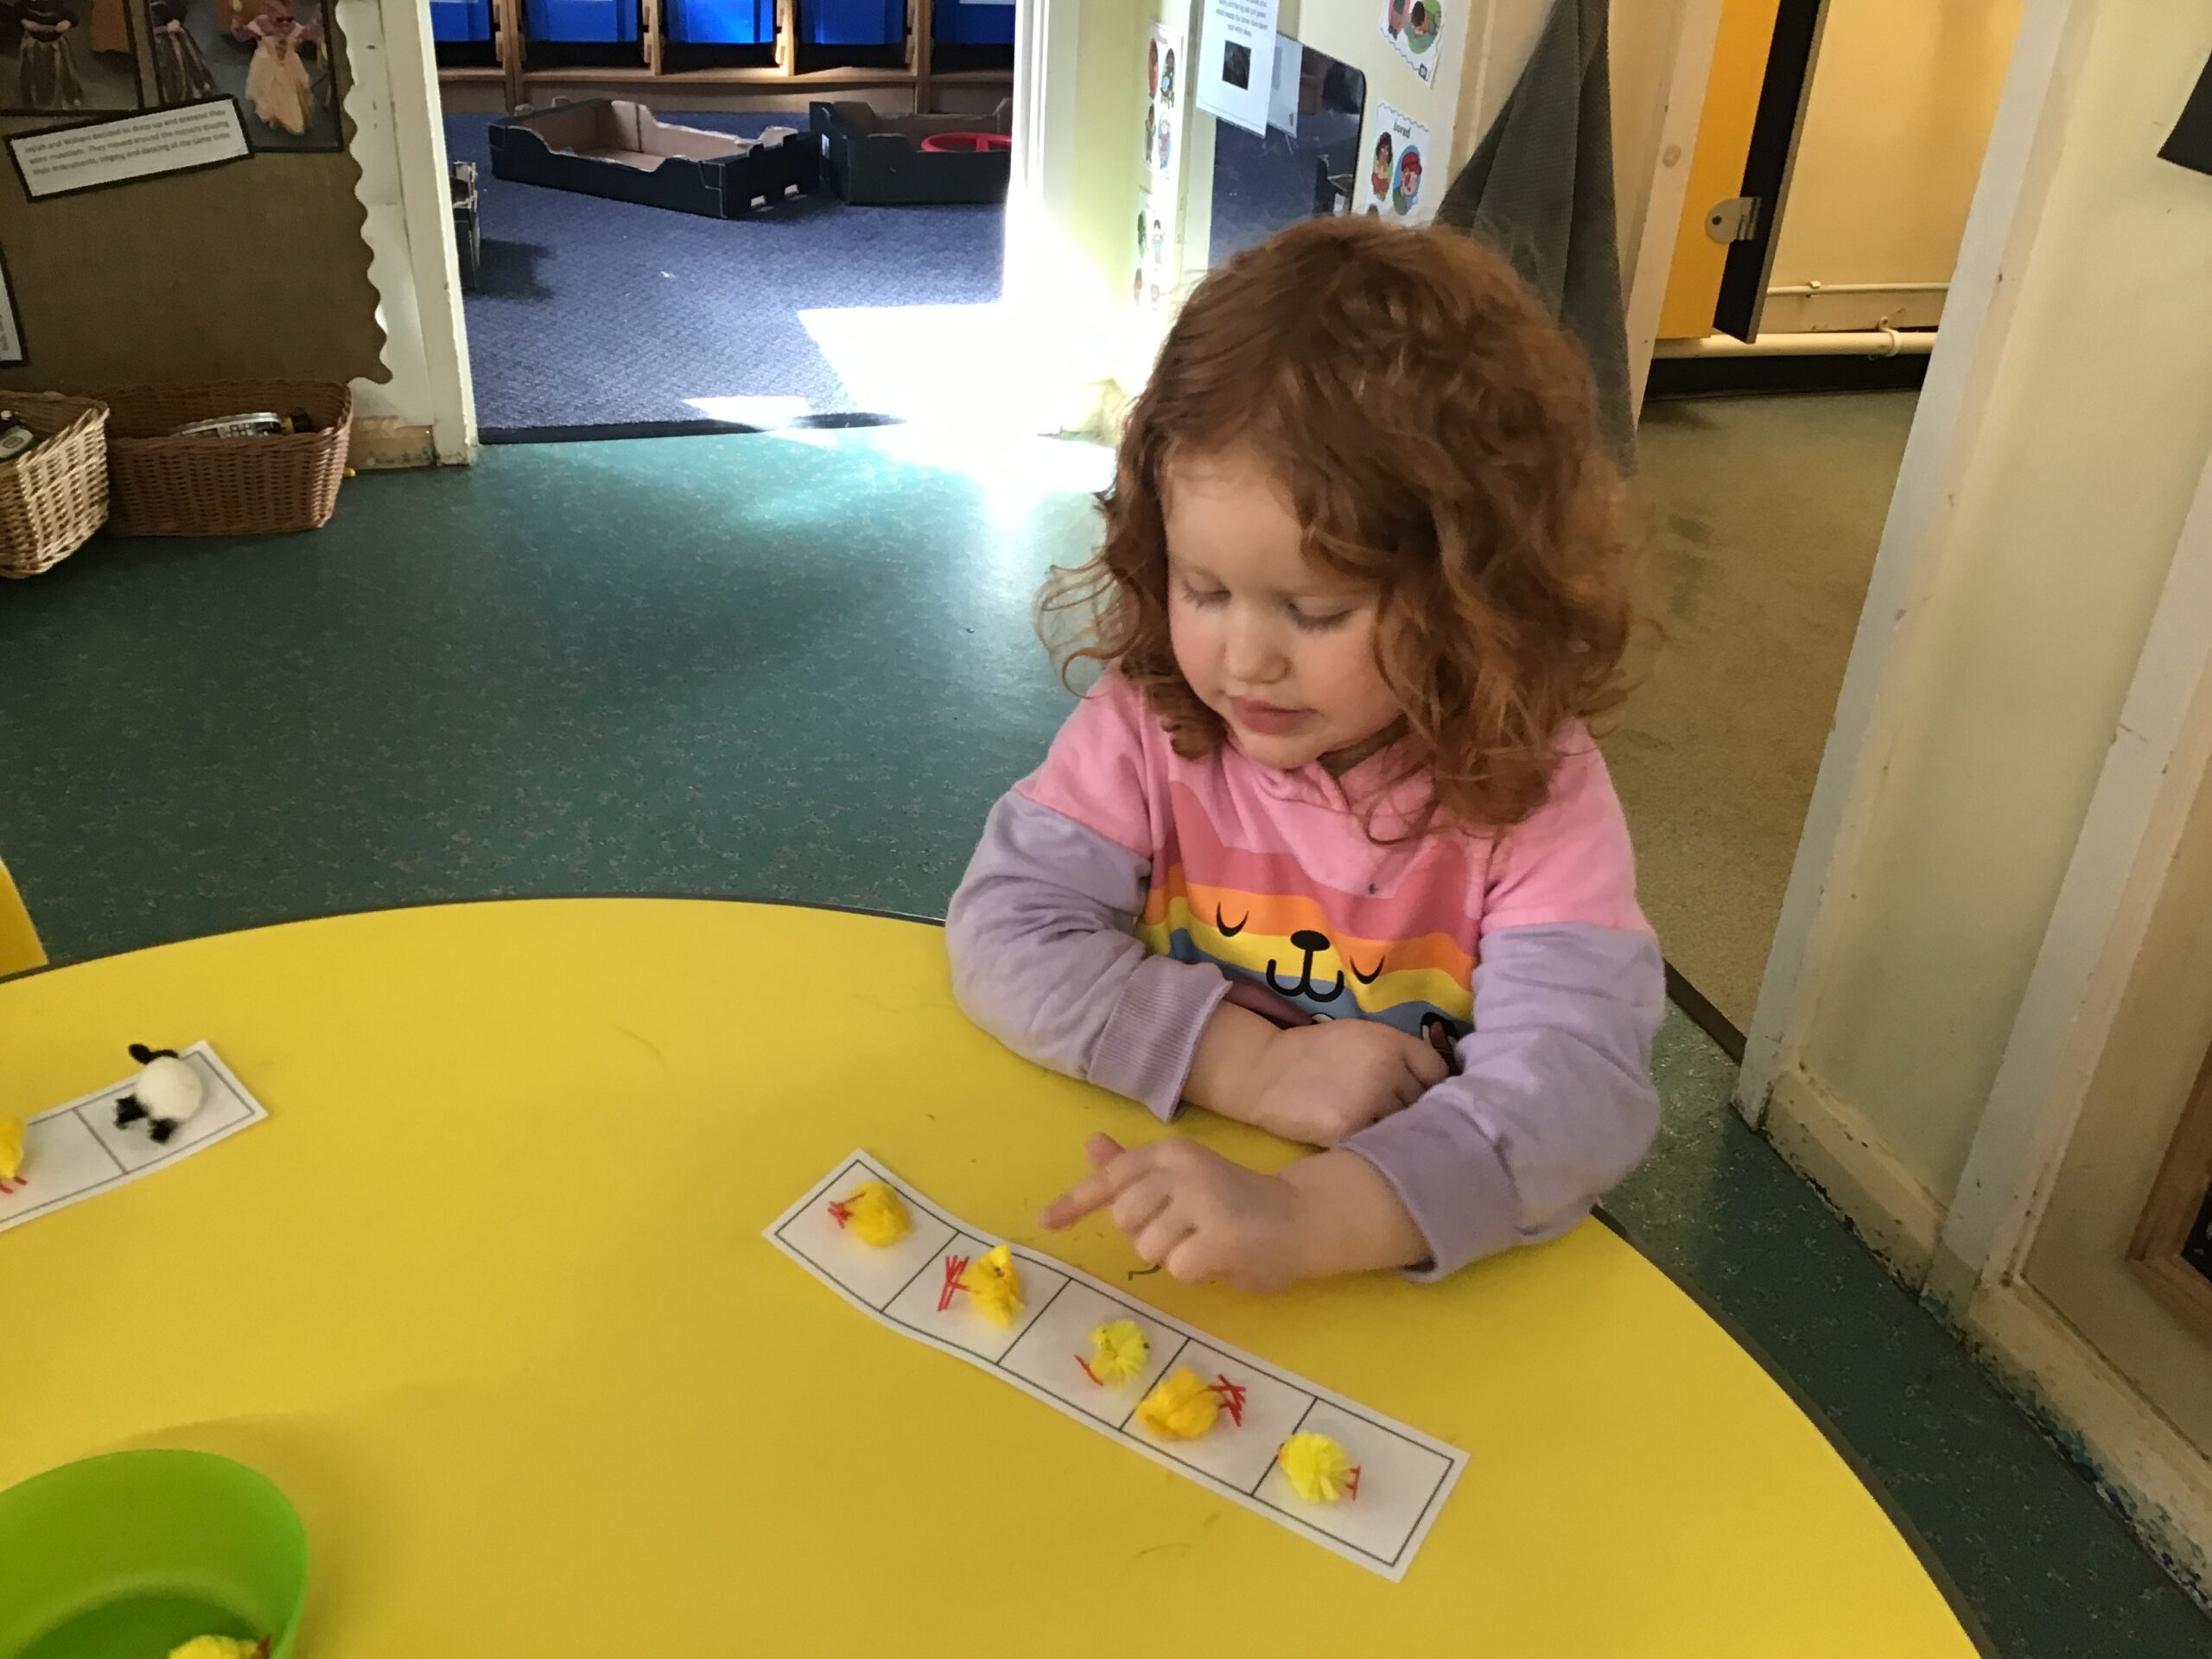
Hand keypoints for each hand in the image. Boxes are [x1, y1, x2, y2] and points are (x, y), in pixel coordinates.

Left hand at [1039, 1133, 1314, 1289]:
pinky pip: (1178, 1269)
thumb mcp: (1182, 1177)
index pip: (1111, 1178)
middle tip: (1187, 1230)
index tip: (1046, 1222)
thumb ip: (1136, 1168)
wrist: (1301, 1218)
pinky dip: (1196, 1272)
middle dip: (1148, 1234)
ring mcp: (1203, 1200)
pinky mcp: (1221, 1236)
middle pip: (1125, 1220)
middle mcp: (1182, 1167)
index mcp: (1169, 1151)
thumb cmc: (1235, 1202)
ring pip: (1149, 1248)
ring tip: (1207, 1242)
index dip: (1074, 1202)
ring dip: (1174, 1256)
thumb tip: (1091, 1144)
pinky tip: (1222, 1257)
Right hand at [1240, 1018, 1448, 1145]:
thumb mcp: (1360, 1037)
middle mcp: (1386, 1070)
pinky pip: (1379, 1145)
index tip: (1423, 1097)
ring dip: (1398, 1135)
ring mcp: (1370, 1102)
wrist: (1264, 1070)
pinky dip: (1375, 1148)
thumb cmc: (1314, 1052)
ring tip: (1387, 1138)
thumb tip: (1434, 1087)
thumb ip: (1397, 1055)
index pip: (1437, 1072)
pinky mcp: (1349, 1130)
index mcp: (1391, 1042)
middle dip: (1417, 1113)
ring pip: (1405, 1128)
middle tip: (1404, 1121)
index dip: (1433, 1086)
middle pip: (1425, 1103)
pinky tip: (1368, 1148)